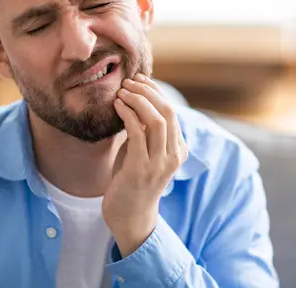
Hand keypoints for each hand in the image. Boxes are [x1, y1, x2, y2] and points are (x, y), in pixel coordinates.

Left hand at [102, 74, 187, 257]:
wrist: (129, 215)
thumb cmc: (132, 180)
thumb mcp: (142, 151)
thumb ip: (143, 130)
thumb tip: (133, 101)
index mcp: (178, 150)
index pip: (172, 112)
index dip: (156, 92)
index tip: (140, 80)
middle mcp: (173, 155)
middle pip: (168, 112)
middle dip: (148, 91)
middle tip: (129, 82)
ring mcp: (159, 163)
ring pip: (156, 120)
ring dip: (137, 100)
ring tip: (121, 91)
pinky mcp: (141, 168)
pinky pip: (137, 133)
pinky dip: (127, 114)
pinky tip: (117, 106)